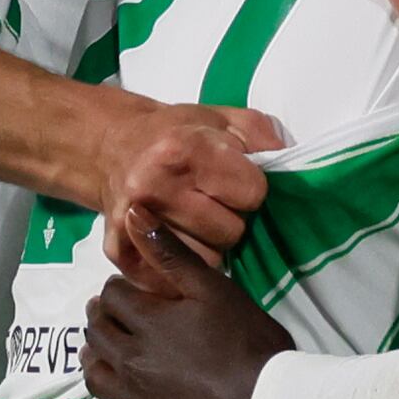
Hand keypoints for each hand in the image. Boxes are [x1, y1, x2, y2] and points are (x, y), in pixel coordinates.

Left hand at [83, 234, 293, 398]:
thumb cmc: (247, 343)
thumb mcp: (214, 289)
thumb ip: (171, 253)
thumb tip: (133, 212)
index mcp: (144, 324)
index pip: (111, 298)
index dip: (118, 291)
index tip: (130, 293)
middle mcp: (129, 363)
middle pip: (97, 335)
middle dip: (103, 320)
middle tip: (117, 318)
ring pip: (96, 379)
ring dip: (99, 362)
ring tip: (113, 356)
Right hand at [87, 96, 284, 262]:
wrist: (110, 147)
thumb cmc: (175, 133)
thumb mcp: (223, 118)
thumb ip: (263, 137)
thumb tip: (288, 167)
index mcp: (183, 149)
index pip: (252, 194)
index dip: (250, 188)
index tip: (234, 181)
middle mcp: (154, 187)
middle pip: (232, 233)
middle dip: (231, 219)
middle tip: (212, 202)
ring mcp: (133, 223)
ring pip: (208, 262)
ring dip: (209, 245)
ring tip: (193, 219)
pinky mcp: (119, 252)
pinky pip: (175, 280)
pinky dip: (182, 266)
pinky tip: (176, 238)